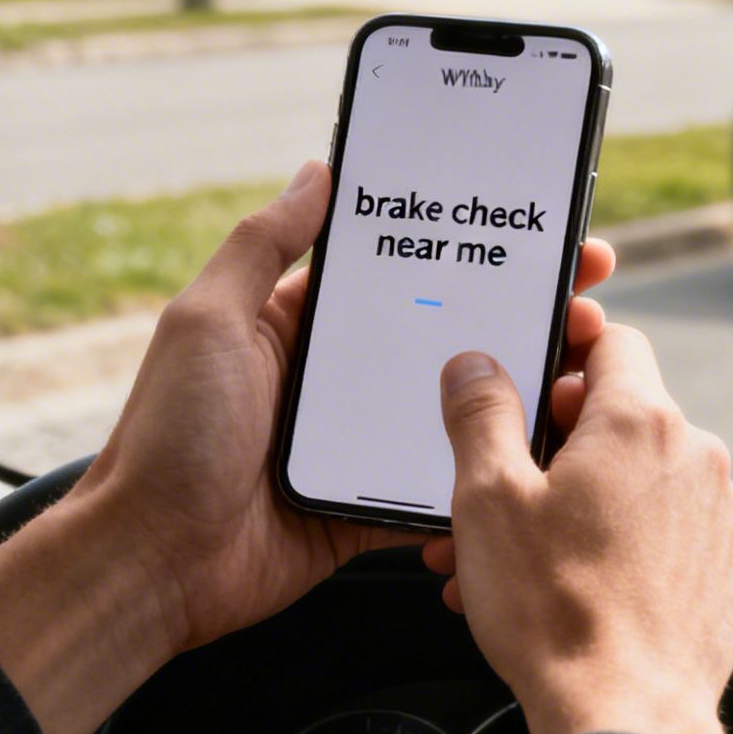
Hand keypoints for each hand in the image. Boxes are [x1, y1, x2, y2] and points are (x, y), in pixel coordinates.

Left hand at [71, 159, 617, 650]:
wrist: (152, 564)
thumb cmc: (168, 436)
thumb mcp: (209, 320)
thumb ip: (264, 245)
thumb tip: (317, 169)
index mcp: (300, 324)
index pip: (400, 271)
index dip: (465, 249)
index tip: (531, 230)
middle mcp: (336, 377)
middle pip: (443, 336)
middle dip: (513, 316)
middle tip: (580, 302)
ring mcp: (357, 443)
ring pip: (454, 410)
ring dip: (512, 394)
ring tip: (574, 373)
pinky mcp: (367, 505)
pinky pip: (438, 485)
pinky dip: (483, 474)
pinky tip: (535, 453)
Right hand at [422, 326, 732, 733]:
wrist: (626, 716)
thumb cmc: (560, 613)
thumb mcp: (489, 498)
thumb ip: (481, 414)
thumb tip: (476, 366)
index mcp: (641, 421)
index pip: (613, 341)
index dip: (565, 356)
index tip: (532, 386)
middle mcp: (696, 457)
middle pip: (622, 418)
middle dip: (558, 447)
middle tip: (505, 491)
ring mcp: (720, 515)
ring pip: (642, 482)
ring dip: (585, 503)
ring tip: (526, 557)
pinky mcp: (727, 569)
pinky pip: (670, 533)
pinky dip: (625, 545)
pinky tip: (574, 585)